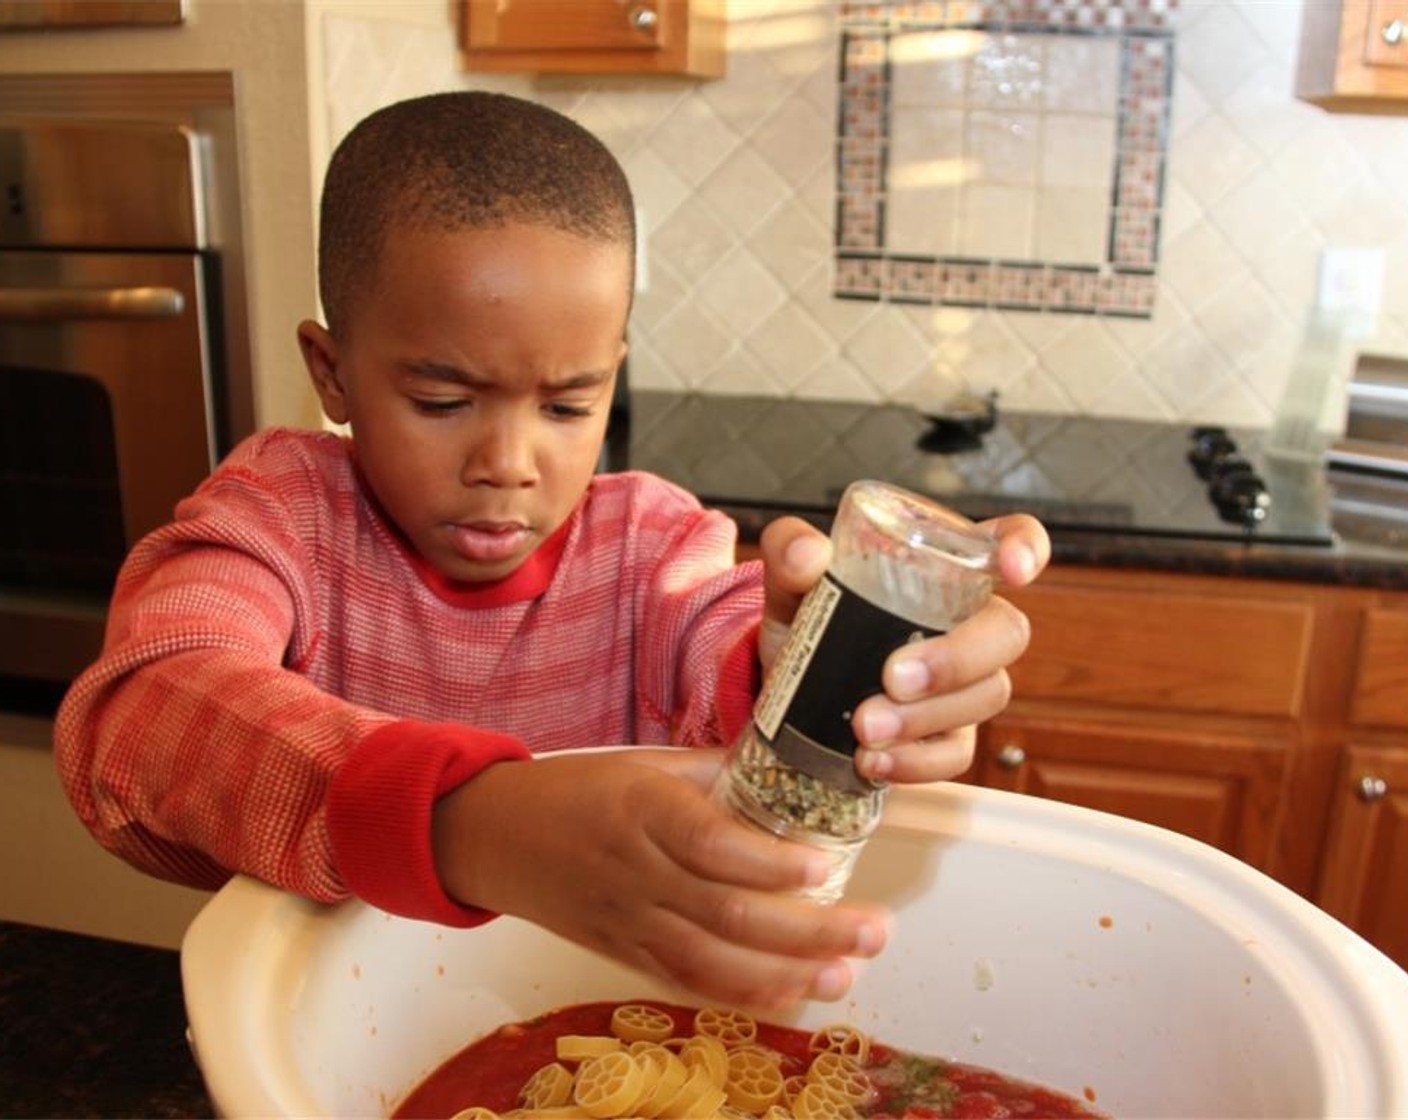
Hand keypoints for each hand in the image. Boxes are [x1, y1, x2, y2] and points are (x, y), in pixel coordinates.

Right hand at [431, 747, 888, 1010]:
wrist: (490, 836)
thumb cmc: (574, 789)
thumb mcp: (641, 762)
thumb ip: (712, 772)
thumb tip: (787, 770)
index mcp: (642, 809)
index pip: (710, 842)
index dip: (769, 861)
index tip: (824, 863)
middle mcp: (636, 871)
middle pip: (727, 912)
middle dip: (808, 929)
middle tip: (873, 930)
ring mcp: (628, 920)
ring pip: (712, 960)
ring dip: (785, 974)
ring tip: (846, 974)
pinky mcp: (620, 953)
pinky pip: (685, 981)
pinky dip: (740, 994)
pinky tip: (791, 995)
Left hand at [758, 511, 1049, 784]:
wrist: (783, 688)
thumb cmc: (806, 617)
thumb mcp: (790, 579)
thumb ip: (791, 552)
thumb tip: (809, 556)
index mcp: (941, 568)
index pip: (1005, 540)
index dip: (1025, 547)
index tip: (1012, 567)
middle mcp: (965, 621)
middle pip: (1007, 632)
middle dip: (958, 658)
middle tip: (894, 677)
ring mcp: (964, 683)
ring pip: (986, 696)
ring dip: (926, 716)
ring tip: (864, 726)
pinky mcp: (947, 736)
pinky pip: (956, 753)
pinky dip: (915, 761)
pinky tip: (872, 760)